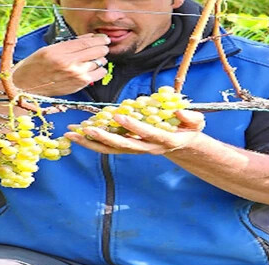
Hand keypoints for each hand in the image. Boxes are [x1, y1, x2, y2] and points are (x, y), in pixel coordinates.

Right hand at [5, 34, 110, 96]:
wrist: (27, 87)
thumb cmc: (35, 66)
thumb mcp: (49, 49)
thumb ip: (70, 44)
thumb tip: (90, 38)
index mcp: (59, 52)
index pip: (86, 43)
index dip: (98, 39)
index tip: (103, 39)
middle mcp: (69, 64)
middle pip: (96, 52)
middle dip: (102, 48)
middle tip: (103, 47)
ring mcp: (76, 75)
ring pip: (99, 63)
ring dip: (100, 59)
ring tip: (95, 58)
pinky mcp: (79, 85)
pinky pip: (98, 75)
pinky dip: (99, 70)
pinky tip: (94, 69)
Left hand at [65, 110, 205, 155]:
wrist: (182, 143)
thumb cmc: (189, 129)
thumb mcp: (196, 122)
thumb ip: (190, 117)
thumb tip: (178, 111)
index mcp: (163, 140)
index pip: (146, 134)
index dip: (133, 126)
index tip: (120, 116)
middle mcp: (146, 148)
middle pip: (122, 145)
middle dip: (103, 137)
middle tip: (86, 129)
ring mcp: (135, 149)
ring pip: (110, 149)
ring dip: (90, 143)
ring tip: (71, 134)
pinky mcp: (127, 148)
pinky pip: (107, 147)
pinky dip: (91, 142)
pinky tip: (76, 134)